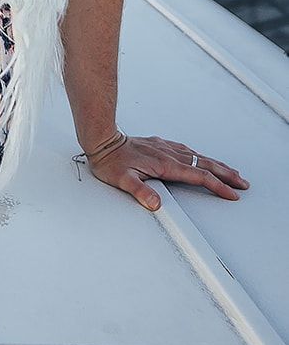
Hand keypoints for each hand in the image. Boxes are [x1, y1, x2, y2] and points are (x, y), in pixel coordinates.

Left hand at [84, 133, 249, 210]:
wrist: (102, 140)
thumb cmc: (110, 162)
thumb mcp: (123, 180)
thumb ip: (140, 192)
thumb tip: (155, 204)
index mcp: (165, 164)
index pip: (198, 177)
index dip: (218, 186)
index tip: (232, 194)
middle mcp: (168, 154)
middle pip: (204, 164)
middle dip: (225, 174)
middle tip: (242, 183)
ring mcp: (164, 148)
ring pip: (197, 156)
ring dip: (216, 164)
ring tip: (230, 171)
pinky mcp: (159, 144)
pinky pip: (186, 150)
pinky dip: (200, 156)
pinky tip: (200, 157)